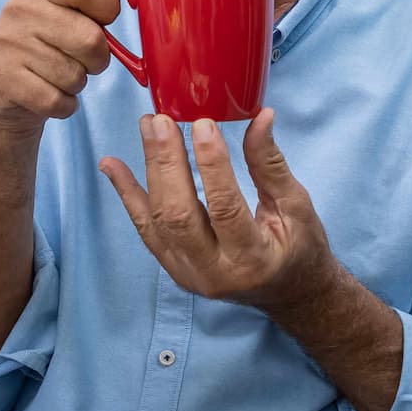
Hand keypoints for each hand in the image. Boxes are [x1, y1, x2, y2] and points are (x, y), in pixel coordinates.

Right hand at [0, 0, 135, 137]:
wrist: (4, 90)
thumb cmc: (49, 42)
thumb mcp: (72, 5)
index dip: (106, 8)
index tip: (100, 20)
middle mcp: (17, 9)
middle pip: (91, 39)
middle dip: (97, 58)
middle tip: (80, 58)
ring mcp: (5, 45)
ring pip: (75, 75)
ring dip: (78, 83)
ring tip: (59, 75)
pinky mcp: (0, 81)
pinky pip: (57, 101)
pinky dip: (63, 105)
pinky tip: (48, 93)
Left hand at [99, 110, 334, 314]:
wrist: (288, 294)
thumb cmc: (299, 248)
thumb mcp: (296, 207)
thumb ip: (271, 164)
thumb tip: (260, 117)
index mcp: (253, 259)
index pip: (225, 207)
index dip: (212, 164)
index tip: (203, 124)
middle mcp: (214, 273)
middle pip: (180, 215)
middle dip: (167, 163)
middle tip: (162, 121)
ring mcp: (188, 273)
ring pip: (158, 220)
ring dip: (148, 170)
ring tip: (147, 127)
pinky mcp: (173, 268)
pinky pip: (145, 229)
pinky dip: (128, 194)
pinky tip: (112, 165)